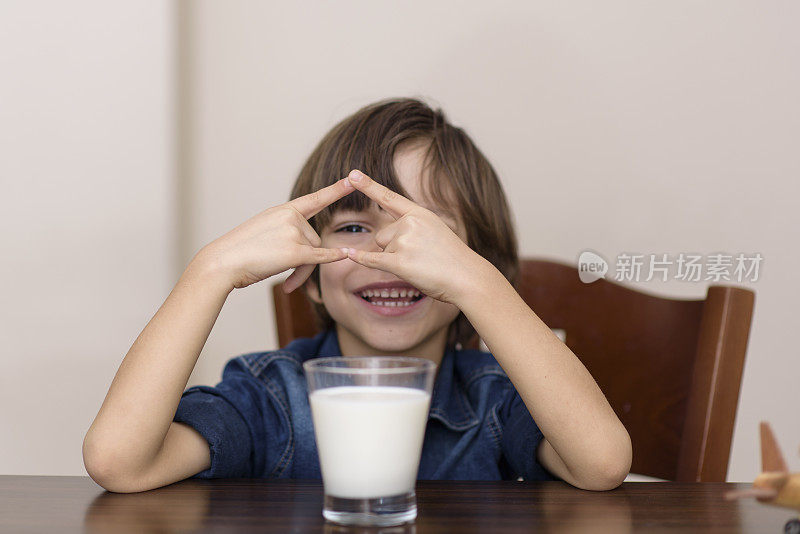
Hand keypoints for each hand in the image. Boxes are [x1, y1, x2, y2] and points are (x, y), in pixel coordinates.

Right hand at [197, 178, 354, 290]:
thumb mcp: (264, 232)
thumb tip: (309, 249)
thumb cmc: (240, 251)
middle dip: (306, 260)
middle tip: (289, 277)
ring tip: (285, 281)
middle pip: (315, 240)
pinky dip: (333, 258)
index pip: (314, 199)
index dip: (335, 190)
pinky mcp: (294, 251)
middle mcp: (290, 217)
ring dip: (304, 272)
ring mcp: (293, 232)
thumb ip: (286, 233)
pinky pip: (320, 257)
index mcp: (282, 210)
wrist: (222, 262)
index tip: (352, 179)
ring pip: (315, 254)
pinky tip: (345, 255)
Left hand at [342, 169, 490, 305]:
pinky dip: (362, 259)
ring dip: (394, 260)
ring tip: (420, 265)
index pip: (389, 198)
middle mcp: (410, 224)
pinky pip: (373, 260)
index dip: (368, 186)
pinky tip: (351, 255)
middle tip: (420, 257)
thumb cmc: (452, 259)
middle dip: (393, 247)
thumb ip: (413, 227)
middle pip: (382, 234)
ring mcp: (404, 242)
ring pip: (382, 249)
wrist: (467, 277)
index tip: (352, 173)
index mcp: (419, 214)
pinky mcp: (399, 262)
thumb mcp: (436, 231)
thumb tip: (386, 237)